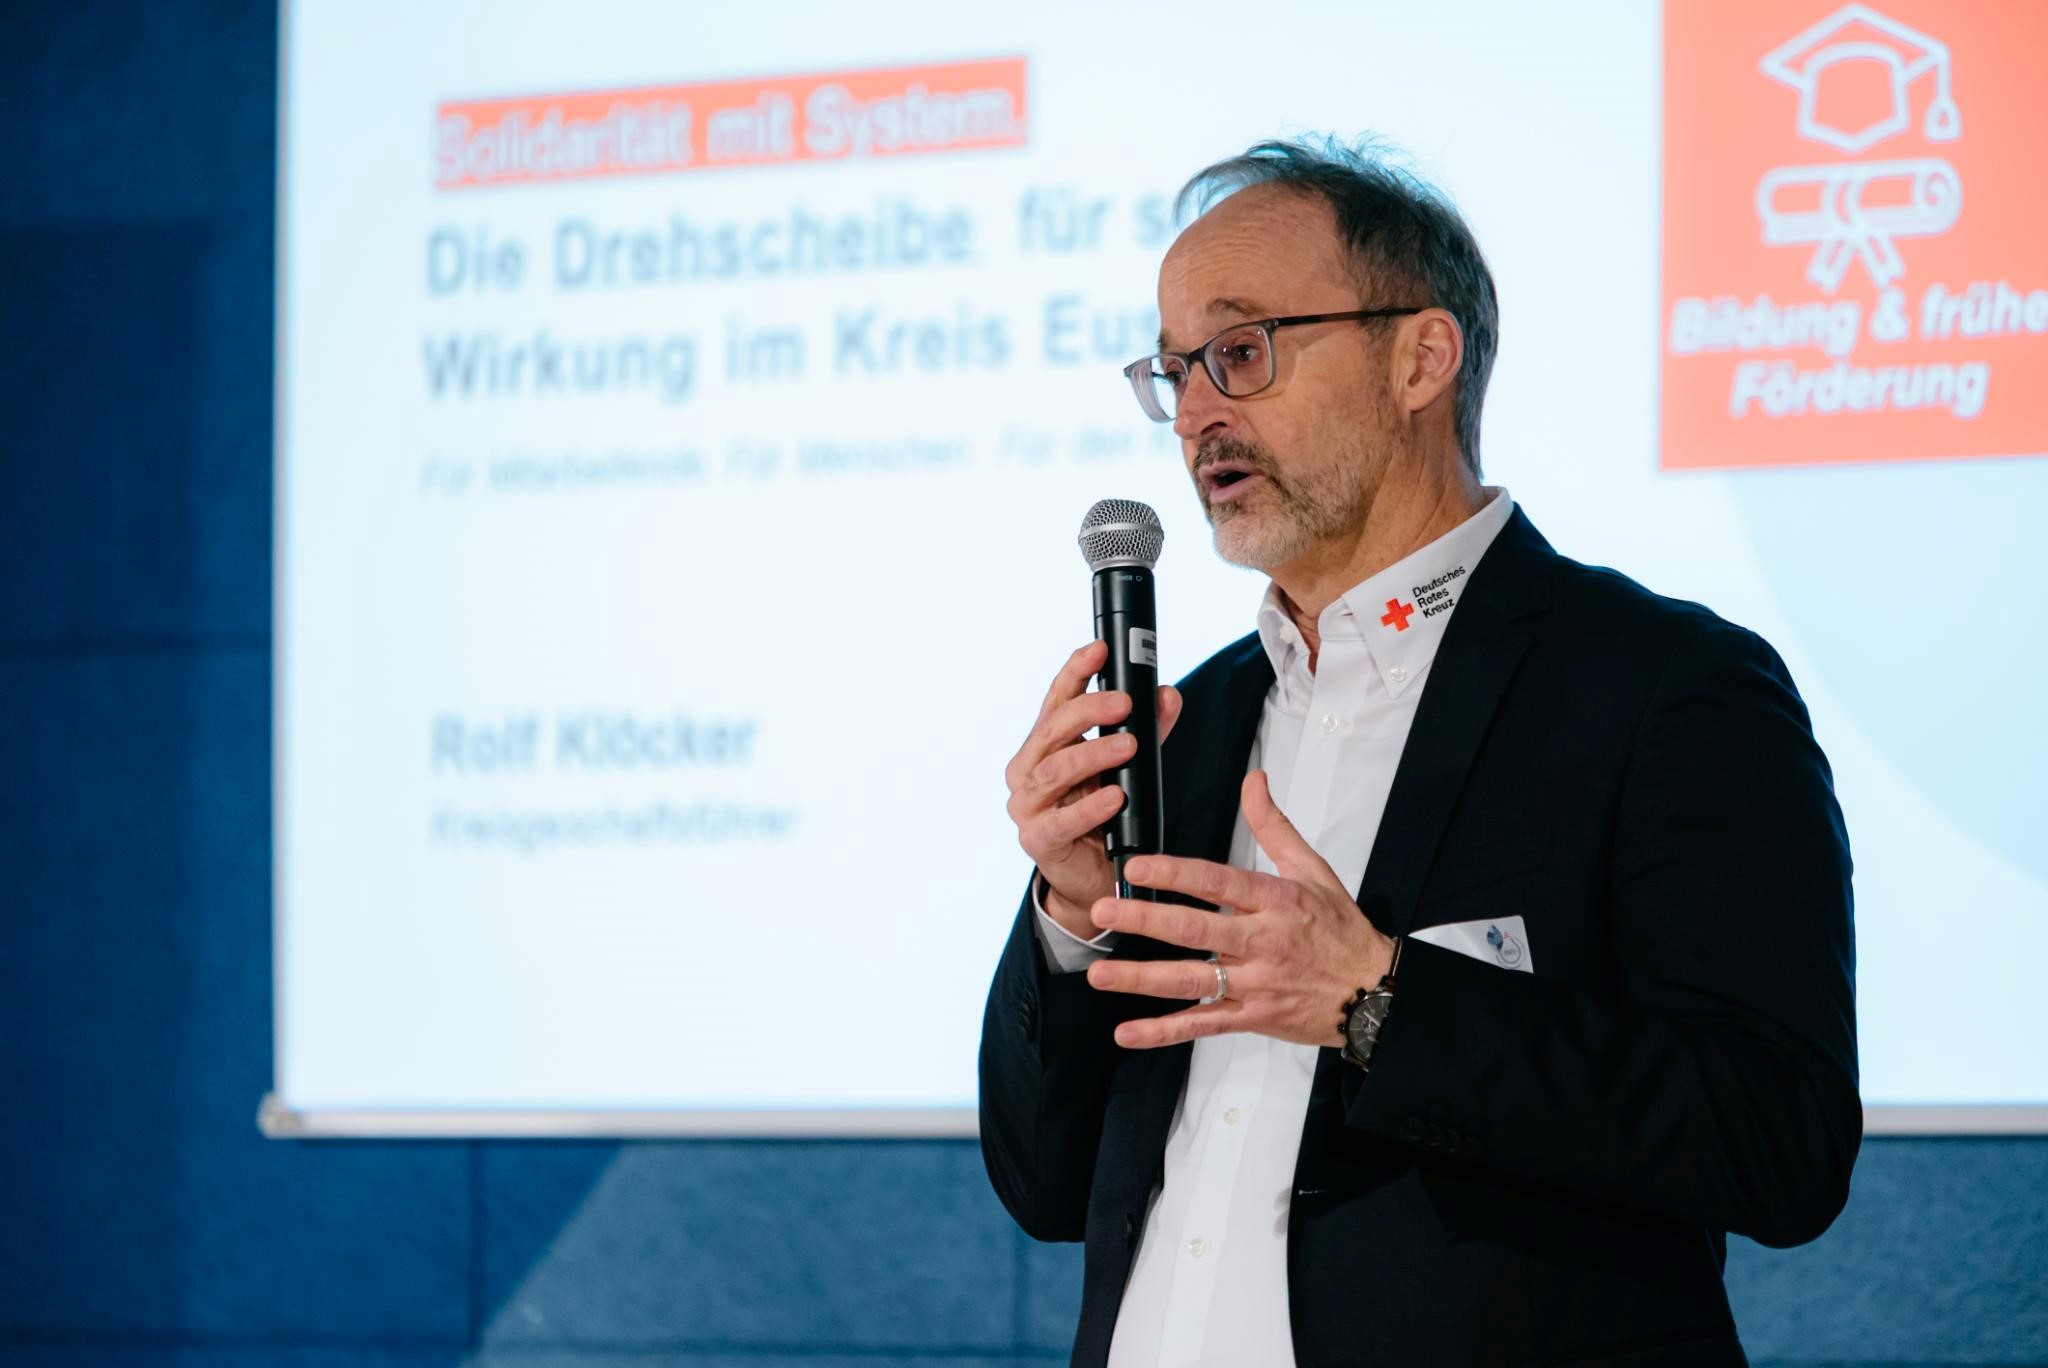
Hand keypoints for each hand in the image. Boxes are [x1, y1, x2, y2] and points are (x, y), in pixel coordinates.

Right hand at [1005, 640, 1182, 938]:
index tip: (1100, 650)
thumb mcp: (1126, 767)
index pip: (1056, 700)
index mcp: (1044, 745)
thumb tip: (1167, 696)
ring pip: (1054, 771)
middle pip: (1053, 730)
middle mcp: (1027, 770)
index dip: (1076, 672)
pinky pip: (1062, 820)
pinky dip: (1090, 807)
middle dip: (1089, 711)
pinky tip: (1116, 796)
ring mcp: (1027, 805)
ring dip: (1093, 755)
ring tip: (1128, 746)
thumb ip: (1146, 731)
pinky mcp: (1037, 840)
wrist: (1092, 877)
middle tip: (1125, 704)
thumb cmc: (1103, 815)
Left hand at [1083, 769, 1393, 1048]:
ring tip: (1100, 974)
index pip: (1217, 882)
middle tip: (1102, 910)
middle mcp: (1262, 942)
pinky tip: (1128, 1032)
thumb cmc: (1342, 930)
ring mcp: (1256, 983)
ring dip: (1142, 979)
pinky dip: (1165, 1032)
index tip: (1137, 866)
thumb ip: (1274, 826)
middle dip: (1145, 920)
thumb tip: (1253, 781)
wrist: (1374, 993)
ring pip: (1191, 981)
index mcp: (1275, 901)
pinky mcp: (1253, 1017)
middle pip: (1195, 930)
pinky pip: (1203, 1024)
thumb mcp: (1313, 870)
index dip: (1175, 873)